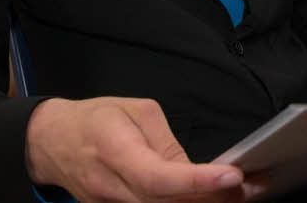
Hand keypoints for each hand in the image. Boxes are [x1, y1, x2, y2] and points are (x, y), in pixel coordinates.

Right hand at [26, 97, 263, 201]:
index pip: (158, 176)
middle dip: (212, 198)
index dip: (197, 181)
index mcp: (114, 150)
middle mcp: (111, 187)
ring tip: (241, 194)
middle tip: (254, 186)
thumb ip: (166, 142)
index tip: (232, 176)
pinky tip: (211, 200)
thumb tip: (196, 169)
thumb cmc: (96, 119)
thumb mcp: (136, 112)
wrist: (52, 142)